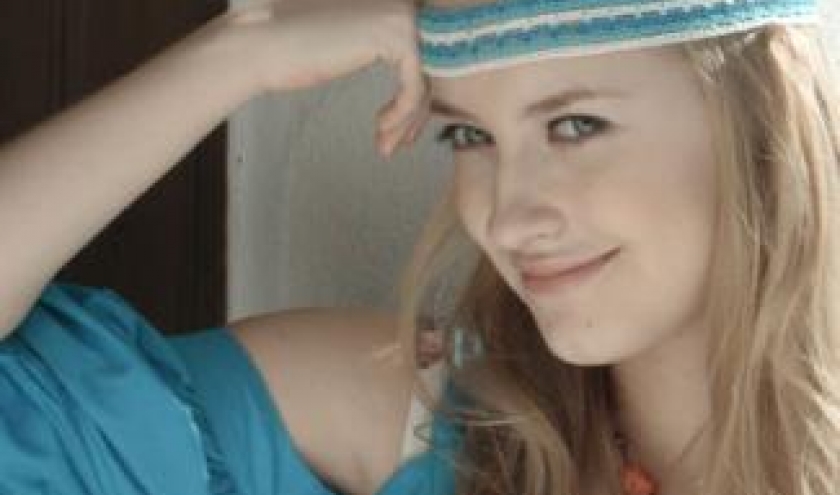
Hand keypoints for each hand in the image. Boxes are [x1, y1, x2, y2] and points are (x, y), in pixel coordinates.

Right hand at [218, 0, 427, 155]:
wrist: (262, 42)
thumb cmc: (295, 48)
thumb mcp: (350, 44)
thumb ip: (381, 48)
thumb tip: (420, 83)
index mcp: (391, 1)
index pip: (424, 53)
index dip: (417, 96)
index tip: (400, 127)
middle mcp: (402, 0)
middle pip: (430, 68)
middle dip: (416, 113)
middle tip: (397, 144)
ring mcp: (401, 15)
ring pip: (426, 80)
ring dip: (408, 120)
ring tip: (387, 146)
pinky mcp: (395, 37)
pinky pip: (415, 87)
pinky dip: (401, 114)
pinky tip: (381, 129)